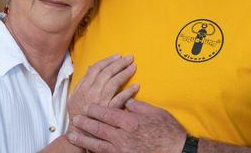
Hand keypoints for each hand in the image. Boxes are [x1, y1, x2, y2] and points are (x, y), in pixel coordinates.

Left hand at [67, 99, 186, 152]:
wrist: (177, 151)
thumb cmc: (168, 131)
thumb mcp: (155, 113)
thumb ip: (137, 106)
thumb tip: (126, 101)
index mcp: (130, 122)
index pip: (107, 113)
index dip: (95, 110)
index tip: (88, 107)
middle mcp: (123, 137)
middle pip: (98, 129)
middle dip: (85, 124)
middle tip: (75, 119)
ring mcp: (122, 150)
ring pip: (98, 144)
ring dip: (84, 140)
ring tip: (73, 136)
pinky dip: (95, 152)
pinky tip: (88, 150)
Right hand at [68, 54, 138, 118]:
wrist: (79, 132)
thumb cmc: (77, 112)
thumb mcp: (74, 94)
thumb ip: (83, 80)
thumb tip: (90, 67)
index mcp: (84, 86)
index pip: (97, 68)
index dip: (108, 60)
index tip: (118, 56)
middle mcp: (93, 91)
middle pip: (108, 72)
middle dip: (119, 63)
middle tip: (130, 58)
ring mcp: (101, 100)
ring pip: (114, 83)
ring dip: (125, 73)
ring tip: (133, 67)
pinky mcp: (109, 110)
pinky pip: (120, 99)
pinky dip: (128, 92)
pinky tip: (136, 86)